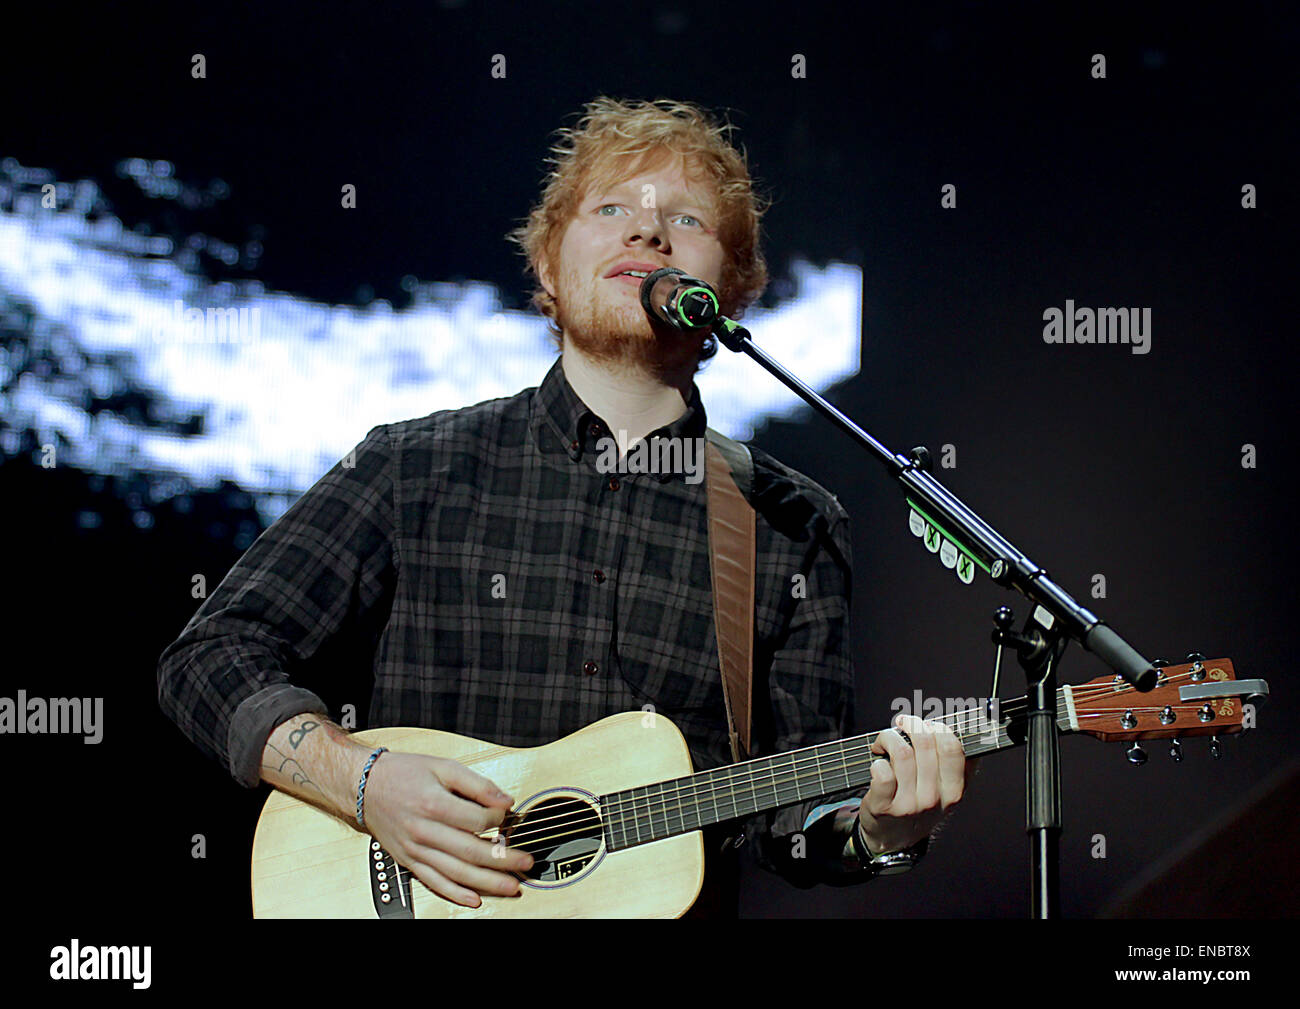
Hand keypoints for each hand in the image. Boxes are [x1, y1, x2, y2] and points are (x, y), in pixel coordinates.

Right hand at [360, 751, 533, 907]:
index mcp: (433, 803)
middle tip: (526, 862)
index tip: (507, 813)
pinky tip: (474, 899)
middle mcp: (423, 831)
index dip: (498, 818)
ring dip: (487, 883)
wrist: (364, 787)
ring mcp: (415, 850)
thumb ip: (476, 784)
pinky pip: (434, 882)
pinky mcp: (409, 861)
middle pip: (470, 852)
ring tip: (510, 886)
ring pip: (456, 873)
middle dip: (503, 860)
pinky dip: (455, 894)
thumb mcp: (443, 766)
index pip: (476, 820)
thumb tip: (504, 800)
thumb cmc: (404, 774)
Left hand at [857, 713, 978, 855]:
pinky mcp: (884, 807)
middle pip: (925, 743)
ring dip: (889, 737)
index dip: (938, 728)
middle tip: (902, 725)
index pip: (952, 748)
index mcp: (954, 790)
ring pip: (902, 753)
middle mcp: (934, 799)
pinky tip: (877, 763)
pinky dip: (877, 761)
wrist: (894, 839)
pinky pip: (882, 773)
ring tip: (885, 741)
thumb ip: (957, 765)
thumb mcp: (946, 791)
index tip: (927, 725)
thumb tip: (962, 729)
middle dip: (910, 725)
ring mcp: (909, 804)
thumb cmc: (919, 805)